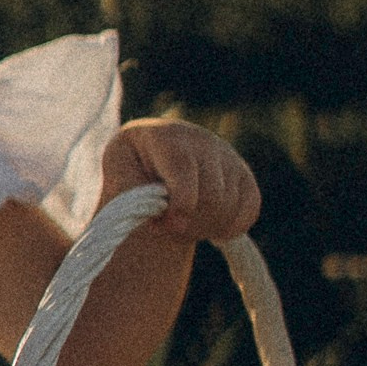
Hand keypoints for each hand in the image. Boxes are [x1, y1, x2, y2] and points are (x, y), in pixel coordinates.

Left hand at [99, 117, 260, 247]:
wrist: (151, 161)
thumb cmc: (130, 169)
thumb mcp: (117, 174)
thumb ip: (129, 191)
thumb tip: (159, 212)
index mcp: (166, 136)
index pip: (183, 167)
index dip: (181, 202)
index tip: (169, 225)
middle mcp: (202, 141)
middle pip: (212, 196)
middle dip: (189, 223)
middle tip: (167, 227)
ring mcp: (227, 156)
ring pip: (230, 207)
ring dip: (204, 228)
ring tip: (181, 224)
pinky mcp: (244, 175)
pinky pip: (249, 210)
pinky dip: (231, 228)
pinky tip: (209, 229)